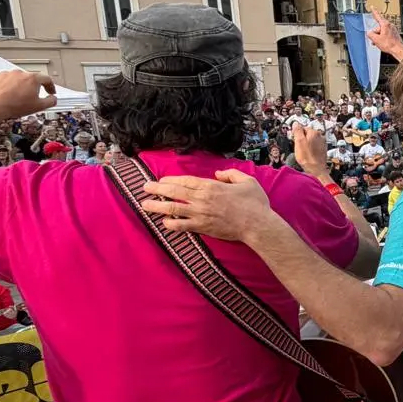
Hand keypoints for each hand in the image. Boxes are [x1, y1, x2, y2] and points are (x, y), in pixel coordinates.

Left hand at [0, 71, 56, 122]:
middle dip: (32, 88)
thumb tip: (53, 99)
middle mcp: (19, 73)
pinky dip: (6, 87)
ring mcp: (6, 74)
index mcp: (32, 79)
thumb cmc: (12, 106)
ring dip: (18, 87)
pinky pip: (4, 81)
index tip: (50, 91)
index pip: (47, 79)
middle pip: (31, 79)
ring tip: (15, 99)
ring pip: (17, 79)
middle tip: (31, 98)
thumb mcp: (38, 107)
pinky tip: (5, 96)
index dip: (50, 86)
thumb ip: (50, 101)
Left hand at [141, 171, 272, 241]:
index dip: (170, 180)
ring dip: (157, 206)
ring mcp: (200, 214)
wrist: (257, 225)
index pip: (185, 180)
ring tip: (145, 205)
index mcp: (211, 186)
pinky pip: (182, 226)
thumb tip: (218, 174)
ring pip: (173, 208)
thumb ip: (231, 174)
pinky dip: (171, 224)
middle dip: (157, 189)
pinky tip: (164, 222)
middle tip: (145, 187)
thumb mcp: (247, 181)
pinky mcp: (202, 228)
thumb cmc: (254, 203)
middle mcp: (202, 199)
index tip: (161, 180)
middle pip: (174, 191)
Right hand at [293, 126, 328, 177]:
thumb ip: (297, 131)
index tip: (294, 140)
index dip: (297, 134)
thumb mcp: (299, 142)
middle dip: (302, 139)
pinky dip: (311, 150)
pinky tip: (308, 155)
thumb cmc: (307, 157)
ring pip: (311, 141)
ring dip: (307, 145)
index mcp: (314, 132)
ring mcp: (323, 143)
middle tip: (299, 148)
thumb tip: (296, 123)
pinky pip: (314, 147)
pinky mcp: (323, 150)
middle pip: (307, 134)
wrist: (316, 170)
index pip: (303, 128)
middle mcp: (320, 136)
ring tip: (304, 152)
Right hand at [366, 14, 402, 58]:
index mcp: (385, 24)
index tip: (372, 7)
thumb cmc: (389, 44)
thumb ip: (370, 34)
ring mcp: (392, 29)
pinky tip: (383, 43)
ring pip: (382, 31)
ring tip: (379, 43)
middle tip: (375, 40)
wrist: (397, 49)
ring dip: (379, 37)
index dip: (374, 11)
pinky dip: (383, 38)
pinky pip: (386, 34)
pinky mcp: (394, 34)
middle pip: (378, 27)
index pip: (377, 16)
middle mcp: (389, 25)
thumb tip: (369, 33)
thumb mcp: (375, 39)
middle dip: (375, 33)